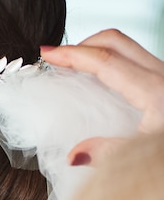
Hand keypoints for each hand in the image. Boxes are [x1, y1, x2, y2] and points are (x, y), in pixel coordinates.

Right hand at [41, 30, 163, 165]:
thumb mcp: (143, 157)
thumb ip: (107, 154)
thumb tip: (73, 156)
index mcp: (153, 91)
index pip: (105, 62)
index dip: (73, 55)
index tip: (48, 55)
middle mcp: (161, 75)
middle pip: (115, 42)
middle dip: (82, 45)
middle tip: (57, 58)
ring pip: (125, 48)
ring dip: (96, 51)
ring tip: (72, 67)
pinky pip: (133, 61)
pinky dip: (110, 63)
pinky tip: (97, 81)